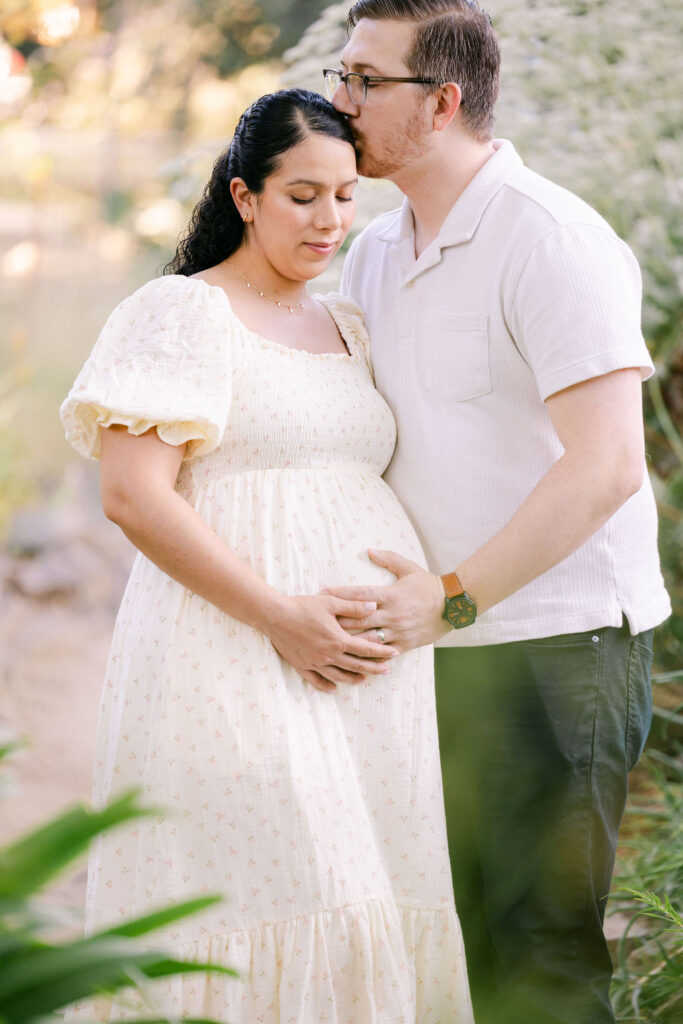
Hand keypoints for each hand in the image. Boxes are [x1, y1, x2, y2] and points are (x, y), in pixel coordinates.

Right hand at [265, 593, 398, 693]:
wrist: (275, 616)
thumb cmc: (303, 606)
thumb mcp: (331, 602)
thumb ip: (354, 606)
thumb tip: (374, 606)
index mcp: (338, 640)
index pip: (366, 649)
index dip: (382, 652)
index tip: (394, 654)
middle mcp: (329, 655)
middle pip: (356, 665)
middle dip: (374, 668)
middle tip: (387, 670)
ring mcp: (315, 662)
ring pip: (338, 676)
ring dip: (353, 679)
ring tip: (364, 680)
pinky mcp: (301, 665)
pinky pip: (316, 680)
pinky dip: (326, 685)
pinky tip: (333, 688)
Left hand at [323, 549, 451, 652]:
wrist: (454, 605)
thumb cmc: (429, 585)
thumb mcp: (409, 568)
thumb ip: (388, 558)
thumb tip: (369, 550)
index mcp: (391, 594)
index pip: (360, 594)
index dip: (339, 594)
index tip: (322, 593)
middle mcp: (392, 614)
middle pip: (358, 619)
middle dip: (337, 620)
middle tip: (318, 621)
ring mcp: (398, 631)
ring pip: (368, 638)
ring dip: (348, 640)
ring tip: (329, 642)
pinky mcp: (405, 644)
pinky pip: (383, 652)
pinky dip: (368, 656)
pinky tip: (353, 659)